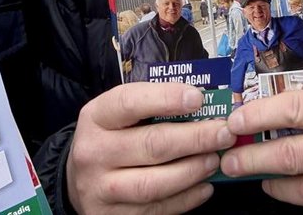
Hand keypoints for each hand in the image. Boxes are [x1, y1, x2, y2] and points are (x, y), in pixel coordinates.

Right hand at [66, 82, 236, 213]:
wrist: (78, 178)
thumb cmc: (111, 137)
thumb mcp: (119, 113)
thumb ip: (152, 104)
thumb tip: (201, 103)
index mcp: (96, 117)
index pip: (131, 102)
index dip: (166, 98)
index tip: (198, 98)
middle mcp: (94, 153)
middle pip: (151, 145)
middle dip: (195, 138)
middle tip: (224, 132)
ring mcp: (101, 190)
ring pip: (154, 184)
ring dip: (192, 171)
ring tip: (215, 160)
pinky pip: (156, 210)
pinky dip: (186, 199)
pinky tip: (204, 186)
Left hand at [220, 85, 302, 214]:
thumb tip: (265, 117)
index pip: (295, 109)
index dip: (259, 116)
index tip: (236, 122)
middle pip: (292, 156)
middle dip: (252, 159)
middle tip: (230, 160)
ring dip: (272, 184)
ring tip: (258, 175)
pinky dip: (301, 199)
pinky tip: (292, 188)